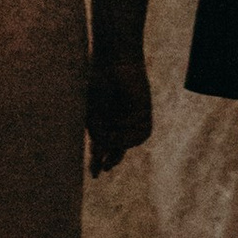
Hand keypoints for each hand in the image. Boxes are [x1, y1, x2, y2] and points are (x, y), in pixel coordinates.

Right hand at [86, 54, 152, 176]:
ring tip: (110, 124)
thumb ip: (99, 137)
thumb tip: (103, 155)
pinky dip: (130, 132)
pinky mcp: (145, 113)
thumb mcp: (92, 115)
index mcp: (101, 119)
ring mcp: (131, 118)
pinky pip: (140, 134)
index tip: (95, 175)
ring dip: (117, 140)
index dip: (97, 160)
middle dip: (111, 159)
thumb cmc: (98, 84)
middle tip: (103, 169)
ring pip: (127, 143)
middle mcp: (117, 121)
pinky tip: (122, 120)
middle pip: (116, 149)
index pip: (100, 145)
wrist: (114, 62)